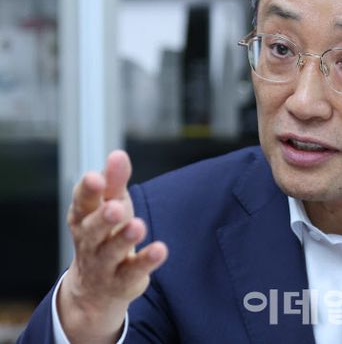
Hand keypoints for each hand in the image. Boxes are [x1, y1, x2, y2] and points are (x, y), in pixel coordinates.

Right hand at [57, 150, 168, 342]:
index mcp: (83, 217)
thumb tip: (118, 154)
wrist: (96, 286)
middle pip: (93, 229)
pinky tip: (160, 250)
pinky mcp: (122, 281)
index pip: (82, 202)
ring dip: (124, 239)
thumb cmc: (106, 231)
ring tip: (138, 226)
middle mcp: (89, 241)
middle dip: (103, 218)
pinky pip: (132, 272)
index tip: (95, 177)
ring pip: (111, 252)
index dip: (88, 191)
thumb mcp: (110, 203)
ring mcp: (103, 264)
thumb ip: (115, 181)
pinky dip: (146, 261)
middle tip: (115, 207)